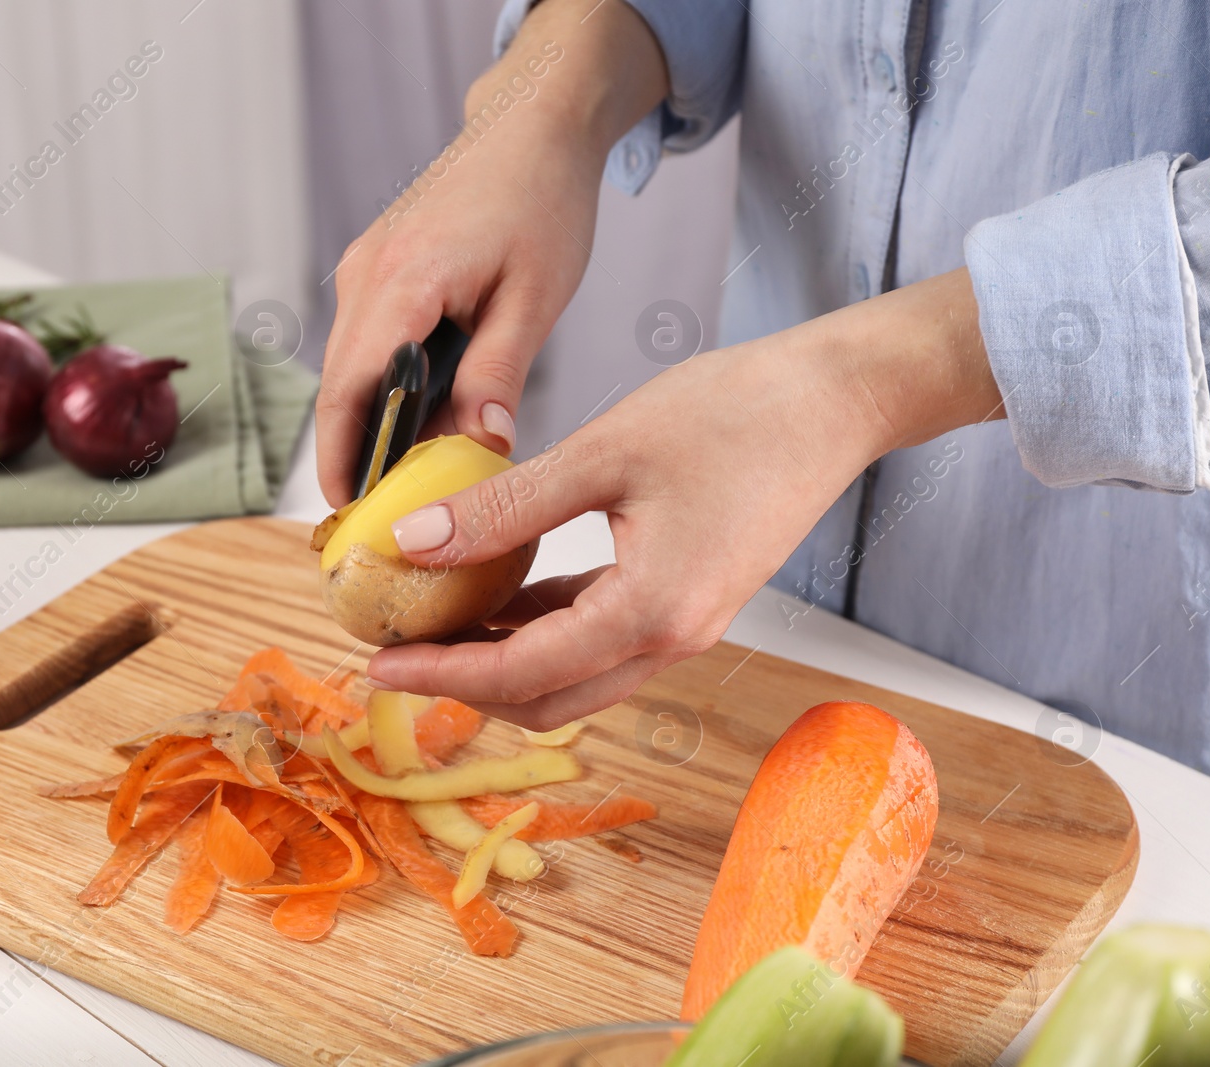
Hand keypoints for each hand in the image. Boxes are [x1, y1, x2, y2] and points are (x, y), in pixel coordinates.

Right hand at [314, 0, 666, 505]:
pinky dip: (378, 384)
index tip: (350, 508)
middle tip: (375, 514)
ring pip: (347, 364)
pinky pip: (364, 339)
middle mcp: (368, 272)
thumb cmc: (542, 201)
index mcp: (404, 281)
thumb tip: (481, 448)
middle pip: (336, 384)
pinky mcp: (377, 265)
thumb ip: (499, 375)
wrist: (533, 126)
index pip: (350, 388)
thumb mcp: (534, 299)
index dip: (343, 455)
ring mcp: (365, 266)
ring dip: (365, 419)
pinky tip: (414, 418)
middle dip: (349, 451)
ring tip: (399, 478)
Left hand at [365, 269, 1003, 728]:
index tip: (377, 660)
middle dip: (464, 684)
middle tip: (396, 650)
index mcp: (650, 613)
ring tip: (435, 624)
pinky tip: (501, 593)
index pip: (520, 672)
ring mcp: (684, 628)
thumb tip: (412, 541)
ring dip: (503, 662)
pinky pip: (601, 640)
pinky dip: (544, 631)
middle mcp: (671, 640)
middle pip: (546, 699)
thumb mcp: (602, 452)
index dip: (440, 673)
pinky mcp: (688, 603)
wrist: (833, 403)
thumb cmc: (736, 414)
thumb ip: (504, 507)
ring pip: (573, 678)